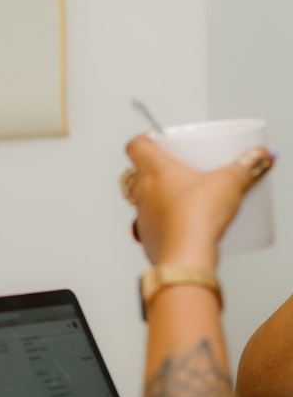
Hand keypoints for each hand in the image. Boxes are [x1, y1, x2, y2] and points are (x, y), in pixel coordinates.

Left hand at [124, 135, 273, 267]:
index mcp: (154, 171)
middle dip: (159, 169)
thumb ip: (246, 166)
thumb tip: (260, 155)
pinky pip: (154, 226)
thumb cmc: (196, 216)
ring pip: (146, 200)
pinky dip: (167, 223)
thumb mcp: (230, 182)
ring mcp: (142, 217)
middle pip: (140, 173)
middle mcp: (142, 193)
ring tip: (187, 198)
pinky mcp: (149, 239)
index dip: (144, 139)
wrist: (185, 258)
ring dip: (161, 197)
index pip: (135, 146)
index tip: (157, 139)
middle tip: (180, 168)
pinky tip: (185, 225)